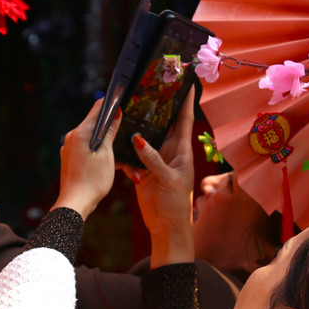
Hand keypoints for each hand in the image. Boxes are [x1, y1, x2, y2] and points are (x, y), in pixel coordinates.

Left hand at [54, 99, 120, 220]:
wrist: (75, 204)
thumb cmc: (92, 181)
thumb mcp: (107, 154)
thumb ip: (110, 133)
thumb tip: (115, 113)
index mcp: (80, 133)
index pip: (96, 110)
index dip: (109, 104)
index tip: (120, 99)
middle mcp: (71, 138)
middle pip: (95, 126)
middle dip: (111, 130)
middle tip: (126, 132)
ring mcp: (69, 149)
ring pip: (93, 141)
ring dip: (107, 147)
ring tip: (122, 159)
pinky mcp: (70, 159)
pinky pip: (88, 151)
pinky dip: (100, 155)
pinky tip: (111, 165)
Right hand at [124, 88, 195, 264]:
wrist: (165, 227)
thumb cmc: (175, 204)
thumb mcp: (167, 179)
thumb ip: (153, 158)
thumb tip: (138, 138)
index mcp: (181, 150)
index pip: (185, 119)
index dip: (186, 100)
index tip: (188, 81)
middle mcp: (169, 151)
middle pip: (163, 122)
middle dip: (158, 105)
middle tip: (150, 85)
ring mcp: (155, 159)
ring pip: (145, 136)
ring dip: (137, 126)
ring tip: (127, 109)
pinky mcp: (143, 169)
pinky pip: (132, 155)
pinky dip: (126, 153)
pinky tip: (120, 150)